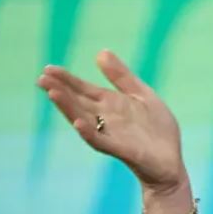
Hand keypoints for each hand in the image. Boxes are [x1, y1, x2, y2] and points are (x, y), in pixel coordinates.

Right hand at [36, 50, 187, 192]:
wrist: (171, 161)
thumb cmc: (157, 130)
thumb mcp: (142, 95)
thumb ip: (122, 77)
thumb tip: (101, 52)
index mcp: (111, 104)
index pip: (84, 89)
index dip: (67, 79)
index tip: (48, 69)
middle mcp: (105, 119)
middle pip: (78, 103)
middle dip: (61, 91)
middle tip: (42, 79)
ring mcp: (111, 134)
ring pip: (83, 120)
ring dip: (68, 107)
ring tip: (53, 93)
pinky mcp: (121, 150)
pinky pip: (101, 141)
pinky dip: (89, 132)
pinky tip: (78, 122)